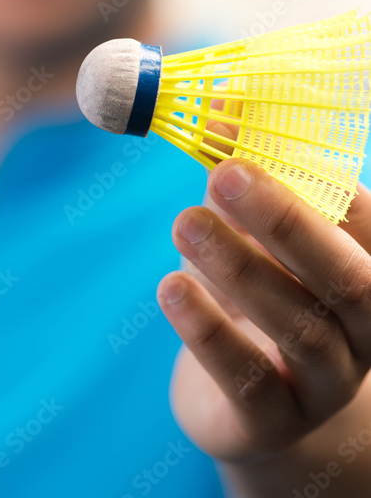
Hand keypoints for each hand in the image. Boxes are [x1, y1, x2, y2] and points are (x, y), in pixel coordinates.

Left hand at [157, 158, 370, 462]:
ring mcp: (326, 383)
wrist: (249, 405)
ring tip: (184, 224)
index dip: (311, 174)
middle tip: (225, 174)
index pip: (365, 220)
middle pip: (347, 277)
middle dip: (286, 221)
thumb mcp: (248, 231)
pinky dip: (209, 330)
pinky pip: (250, 379)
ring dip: (239, 269)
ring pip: (300, 326)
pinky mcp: (274, 421)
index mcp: (368, 270)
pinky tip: (171, 287)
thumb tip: (218, 99)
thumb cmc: (254, 294)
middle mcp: (364, 330)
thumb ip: (240, 172)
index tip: (247, 133)